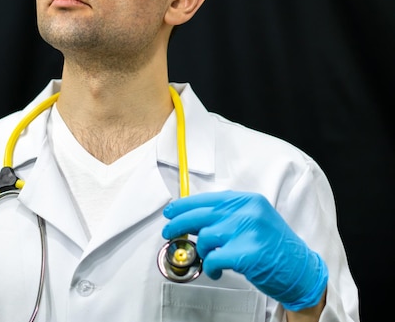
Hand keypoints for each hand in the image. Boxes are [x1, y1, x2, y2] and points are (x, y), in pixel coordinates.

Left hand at [162, 190, 327, 310]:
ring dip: (202, 252)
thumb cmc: (276, 248)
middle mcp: (247, 212)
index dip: (184, 206)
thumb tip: (193, 218)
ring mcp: (247, 231)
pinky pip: (213, 259)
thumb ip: (228, 215)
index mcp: (248, 200)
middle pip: (200, 215)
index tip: (171, 212)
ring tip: (209, 259)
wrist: (301, 271)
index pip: (208, 199)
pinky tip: (216, 271)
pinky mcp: (246, 253)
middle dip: (178, 225)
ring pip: (204, 238)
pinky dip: (210, 267)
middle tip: (168, 233)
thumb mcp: (255, 220)